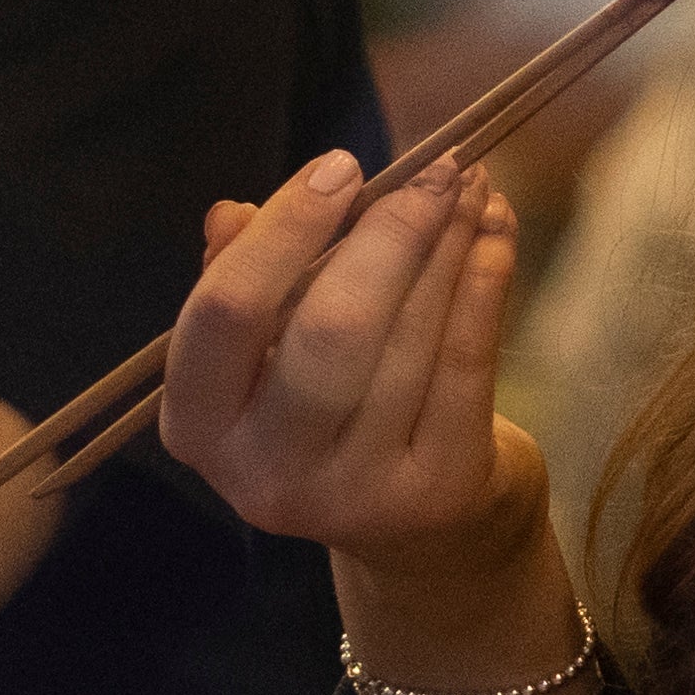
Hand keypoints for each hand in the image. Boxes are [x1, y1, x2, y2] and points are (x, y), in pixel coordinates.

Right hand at [155, 147, 549, 590]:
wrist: (415, 529)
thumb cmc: (323, 403)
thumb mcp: (265, 350)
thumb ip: (243, 279)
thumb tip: (232, 214)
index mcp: (199, 424)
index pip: (226, 313)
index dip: (285, 231)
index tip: (342, 165)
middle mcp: (264, 473)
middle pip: (329, 331)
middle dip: (390, 235)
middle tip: (436, 168)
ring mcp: (353, 495)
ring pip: (407, 344)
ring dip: (449, 248)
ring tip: (472, 185)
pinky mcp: (434, 495)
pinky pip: (465, 369)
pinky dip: (485, 289)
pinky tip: (495, 235)